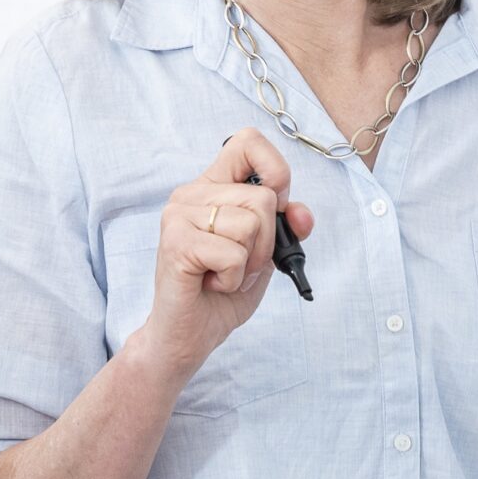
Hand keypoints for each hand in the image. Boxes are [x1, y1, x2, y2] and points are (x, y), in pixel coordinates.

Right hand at [137, 128, 313, 378]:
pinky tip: (211, 283)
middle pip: (262, 196)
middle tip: (239, 263)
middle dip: (266, 241)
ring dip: (249, 262)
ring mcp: (179, 215)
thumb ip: (284, 227)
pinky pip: (233, 253)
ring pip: (250, 224)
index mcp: (211, 187)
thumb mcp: (264, 255)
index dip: (275, 170)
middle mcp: (191, 194)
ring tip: (222, 274)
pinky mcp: (176, 242)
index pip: (247, 142)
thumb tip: (301, 213)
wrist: (187, 336)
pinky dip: (233, 278)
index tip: (276, 206)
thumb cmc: (220, 293)